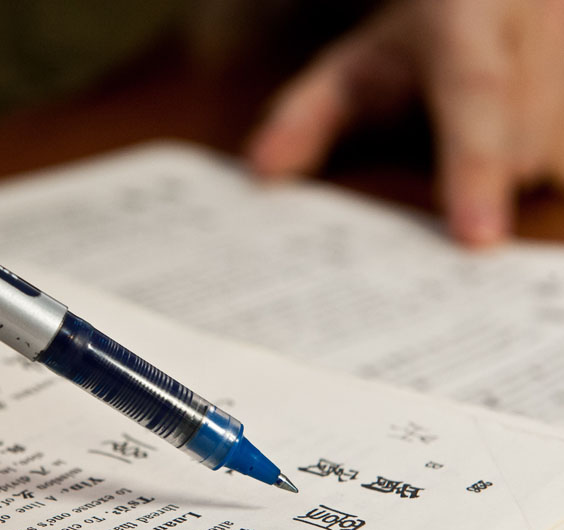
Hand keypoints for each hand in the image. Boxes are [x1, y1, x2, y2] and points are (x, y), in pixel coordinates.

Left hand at [247, 0, 563, 245]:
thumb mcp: (353, 68)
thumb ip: (306, 115)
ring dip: (521, 168)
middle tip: (458, 189)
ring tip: (489, 139)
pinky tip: (521, 146)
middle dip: (485, 178)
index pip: (475, 93)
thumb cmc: (414, 41)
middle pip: (524, 138)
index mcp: (466, 12)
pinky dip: (545, 165)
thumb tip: (261, 172)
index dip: (474, 168)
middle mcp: (538, 22)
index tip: (475, 241)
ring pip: (558, 151)